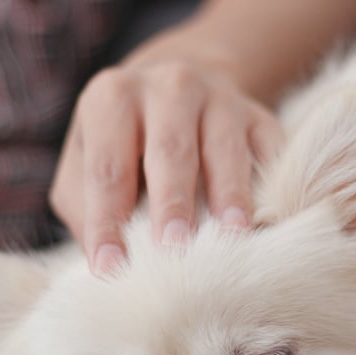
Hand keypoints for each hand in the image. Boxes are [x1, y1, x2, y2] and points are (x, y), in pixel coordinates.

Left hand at [50, 57, 282, 275]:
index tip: (109, 267)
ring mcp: (219, 97)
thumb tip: (104, 264)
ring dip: (229, 193)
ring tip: (232, 234)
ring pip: (224, 147)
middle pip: (169, 149)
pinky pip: (269, 149)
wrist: (176, 87)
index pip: (107, 169)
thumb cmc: (122, 143)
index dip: (106, 220)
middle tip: (172, 247)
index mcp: (111, 99)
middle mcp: (166, 87)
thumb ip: (85, 206)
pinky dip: (271, 184)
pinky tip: (271, 219)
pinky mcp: (258, 116)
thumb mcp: (84, 160)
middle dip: (171, 201)